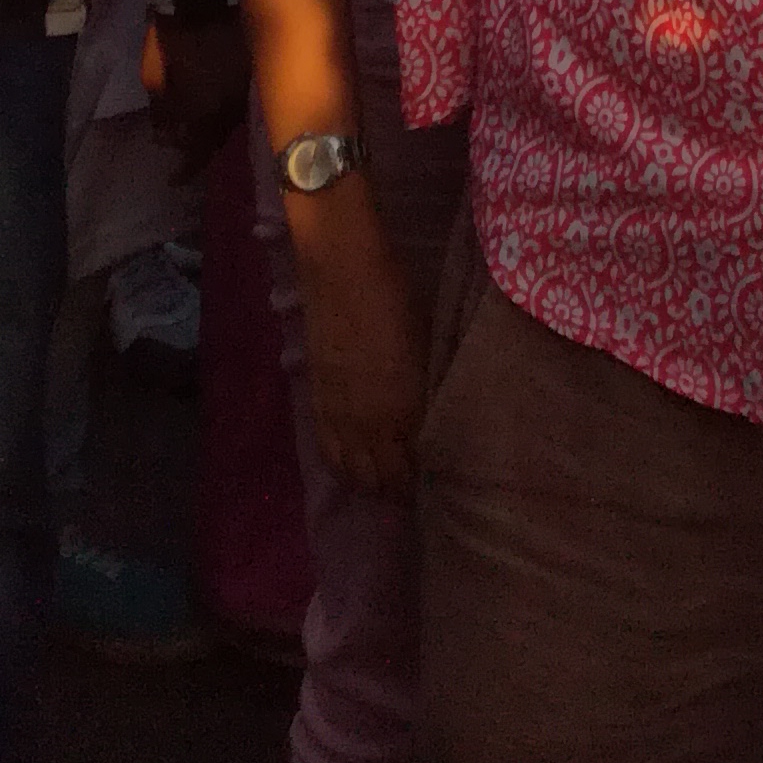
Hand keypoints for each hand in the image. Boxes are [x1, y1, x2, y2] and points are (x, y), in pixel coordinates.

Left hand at [141, 8, 250, 162]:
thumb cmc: (175, 31)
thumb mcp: (153, 72)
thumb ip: (161, 107)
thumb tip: (163, 134)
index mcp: (206, 109)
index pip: (197, 151)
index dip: (186, 168)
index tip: (173, 181)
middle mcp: (233, 106)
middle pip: (217, 140)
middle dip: (198, 149)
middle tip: (183, 154)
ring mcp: (247, 87)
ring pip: (231, 122)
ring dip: (214, 131)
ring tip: (197, 132)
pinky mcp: (254, 69)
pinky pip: (240, 101)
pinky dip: (226, 111)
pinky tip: (216, 108)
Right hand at [288, 190, 428, 490]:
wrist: (341, 267)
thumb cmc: (396, 295)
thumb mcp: (426, 344)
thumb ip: (429, 389)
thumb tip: (436, 417)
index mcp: (406, 407)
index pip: (419, 465)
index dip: (431, 479)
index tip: (444, 484)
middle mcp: (371, 424)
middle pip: (388, 478)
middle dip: (406, 492)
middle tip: (422, 495)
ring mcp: (340, 417)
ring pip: (357, 473)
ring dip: (375, 486)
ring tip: (391, 489)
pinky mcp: (317, 403)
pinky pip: (329, 454)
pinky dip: (344, 470)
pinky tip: (356, 473)